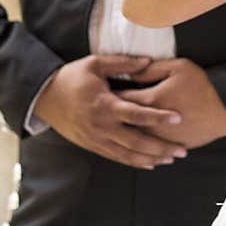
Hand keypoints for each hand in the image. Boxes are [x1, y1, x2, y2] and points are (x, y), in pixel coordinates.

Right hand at [34, 55, 189, 168]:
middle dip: (161, 148)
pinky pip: (116, 157)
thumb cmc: (71, 77)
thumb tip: (148, 61)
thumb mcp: (94, 63)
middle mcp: (102, 126)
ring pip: (128, 155)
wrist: (43, 97)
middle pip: (137, 142)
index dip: (158, 117)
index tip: (178, 117)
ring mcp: (96, 139)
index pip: (137, 114)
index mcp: (104, 104)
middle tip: (183, 150)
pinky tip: (150, 163)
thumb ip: (123, 63)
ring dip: (151, 158)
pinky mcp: (92, 145)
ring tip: (171, 159)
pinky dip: (134, 162)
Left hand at [115, 58, 225, 148]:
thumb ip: (151, 69)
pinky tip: (139, 149)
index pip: (121, 97)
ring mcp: (161, 137)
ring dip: (125, 136)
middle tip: (102, 114)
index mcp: (150, 100)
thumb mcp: (178, 67)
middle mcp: (151, 122)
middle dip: (112, 117)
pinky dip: (144, 150)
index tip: (104, 91)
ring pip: (135, 141)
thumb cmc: (203, 85)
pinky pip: (152, 151)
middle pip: (123, 122)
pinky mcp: (172, 146)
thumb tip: (132, 72)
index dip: (111, 93)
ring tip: (115, 134)